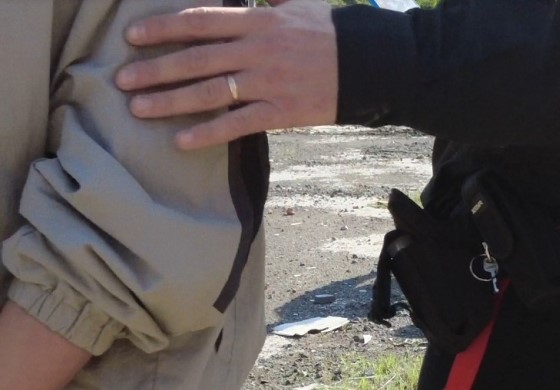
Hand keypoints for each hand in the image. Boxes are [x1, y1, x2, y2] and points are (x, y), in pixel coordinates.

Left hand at [116, 0, 337, 149]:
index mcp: (259, 20)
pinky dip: (208, 133)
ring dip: (170, 100)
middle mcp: (258, 51)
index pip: (200, 21)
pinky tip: (181, 141)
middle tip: (123, 79)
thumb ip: (263, 0)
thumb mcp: (296, 3)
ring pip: (210, 92)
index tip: (133, 36)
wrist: (372, 64)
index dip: (163, 27)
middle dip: (155, 68)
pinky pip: (238, 124)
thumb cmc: (332, 32)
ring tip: (138, 108)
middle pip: (196, 59)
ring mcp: (269, 83)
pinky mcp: (283, 112)